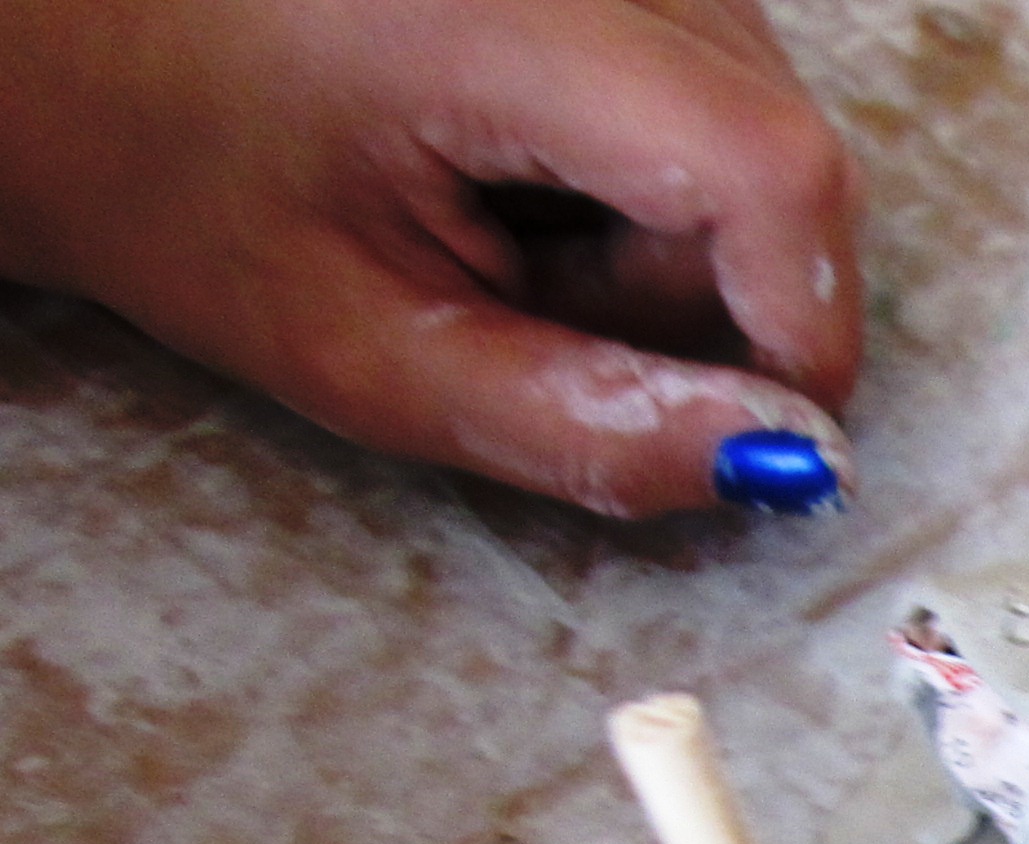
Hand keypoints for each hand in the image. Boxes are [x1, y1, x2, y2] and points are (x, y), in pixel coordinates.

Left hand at [0, 0, 865, 516]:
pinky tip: (531, 162)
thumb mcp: (365, 349)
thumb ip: (581, 425)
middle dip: (705, 294)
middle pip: (780, 161)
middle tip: (535, 308)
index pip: (773, 172)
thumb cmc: (182, 179)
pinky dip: (652, 163)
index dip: (798, 331)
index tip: (749, 436)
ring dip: (675, 229)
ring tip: (512, 224)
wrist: (75, 36)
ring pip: (762, 127)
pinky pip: (720, 77)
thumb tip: (782, 460)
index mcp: (500, 19)